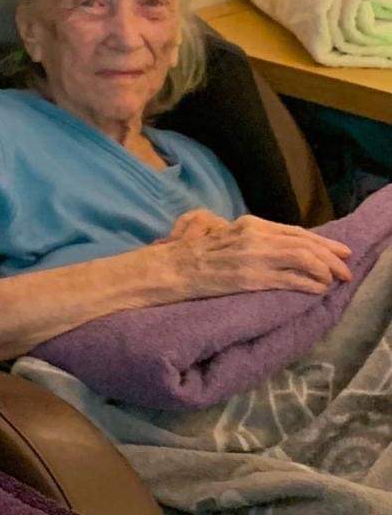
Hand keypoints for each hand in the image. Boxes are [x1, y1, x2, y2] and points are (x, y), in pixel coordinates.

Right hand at [165, 214, 352, 297]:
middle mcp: (255, 236)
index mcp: (248, 224)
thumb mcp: (218, 231)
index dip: (320, 241)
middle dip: (330, 256)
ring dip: (325, 270)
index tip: (337, 250)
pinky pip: (290, 279)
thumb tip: (263, 241)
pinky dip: (309, 284)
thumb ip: (242, 234)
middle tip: (345, 268)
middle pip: (304, 243)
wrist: (170, 268)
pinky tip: (319, 289)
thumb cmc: (188, 252)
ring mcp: (254, 257)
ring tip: (335, 280)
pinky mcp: (252, 278)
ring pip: (303, 258)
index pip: (294, 232)